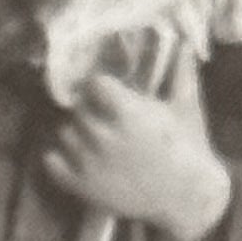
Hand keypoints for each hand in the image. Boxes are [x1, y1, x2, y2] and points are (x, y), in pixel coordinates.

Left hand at [43, 54, 233, 240]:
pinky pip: (51, 163)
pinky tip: (74, 154)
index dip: (99, 85)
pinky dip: (58, 156)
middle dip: (88, 109)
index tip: (106, 89)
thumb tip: (186, 42)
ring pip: (64, 133)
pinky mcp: (82, 186)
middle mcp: (103, 136)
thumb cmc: (190, 149)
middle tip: (100, 114)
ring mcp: (89, 163)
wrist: (189, 198)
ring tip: (91, 136)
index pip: (94, 84)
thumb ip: (181, 73)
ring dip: (75, 131)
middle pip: (78, 109)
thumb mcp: (187, 107)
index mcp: (127, 113)